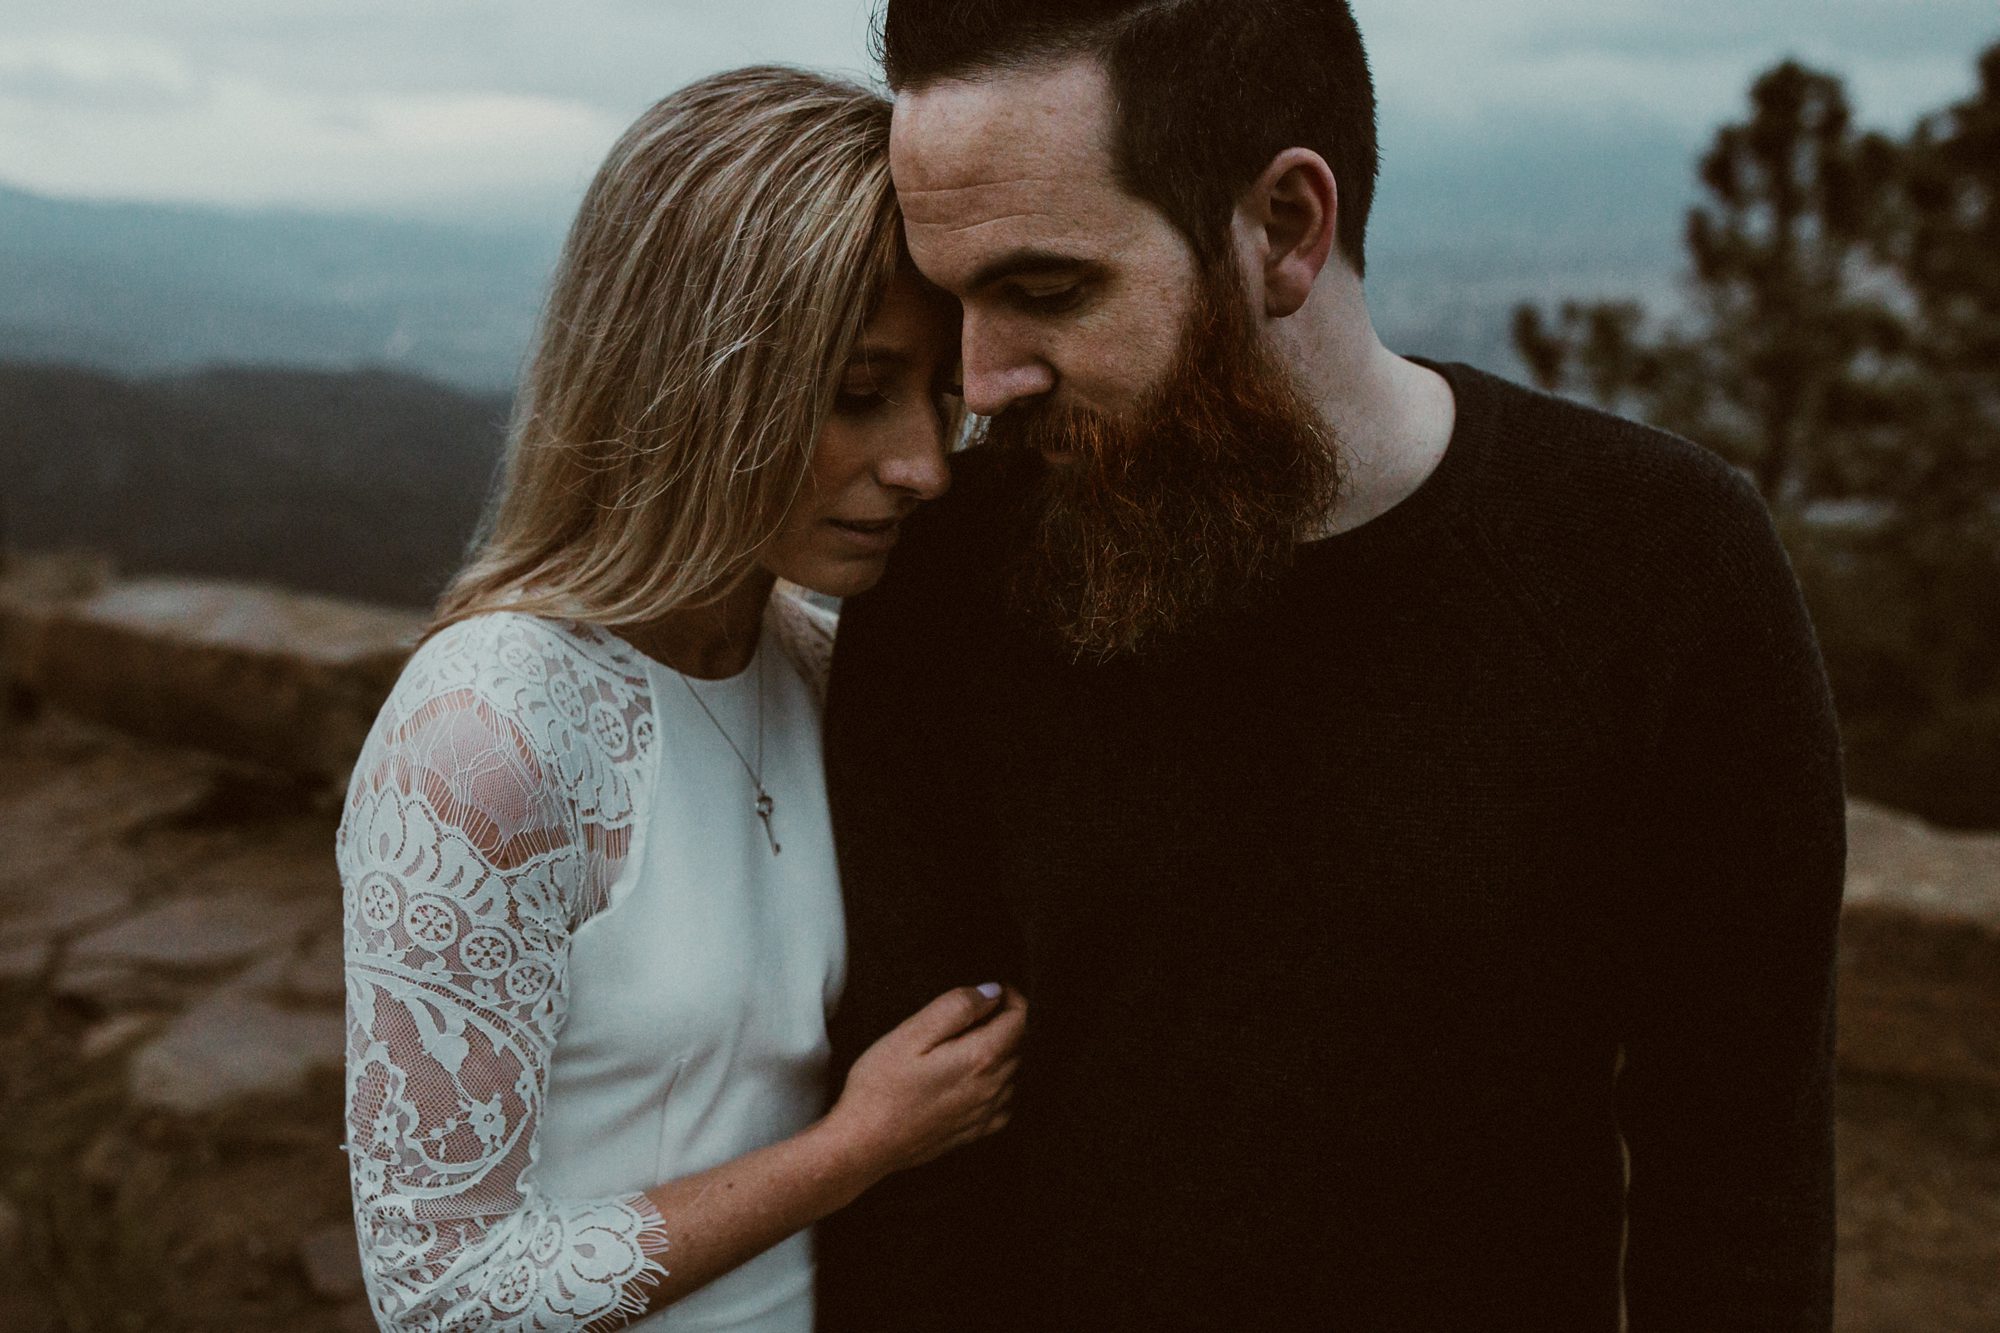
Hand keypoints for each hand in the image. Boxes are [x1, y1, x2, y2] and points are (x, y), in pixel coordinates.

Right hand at [828, 983, 1025, 1179]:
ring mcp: (985, 1113)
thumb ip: (956, 1007)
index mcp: (980, 1058)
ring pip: (1014, 1072)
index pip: (1020, 1020)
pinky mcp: (974, 1132)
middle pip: (1020, 1045)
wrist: (864, 1144)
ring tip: (973, 1041)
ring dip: (1004, 1052)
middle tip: (978, 1011)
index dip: (1012, 998)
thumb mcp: (911, 1033)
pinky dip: (1000, 1085)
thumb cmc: (881, 1086)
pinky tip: (976, 1079)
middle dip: (1007, 1022)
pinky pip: (1005, 1103)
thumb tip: (992, 992)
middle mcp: (991, 1087)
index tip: (996, 989)